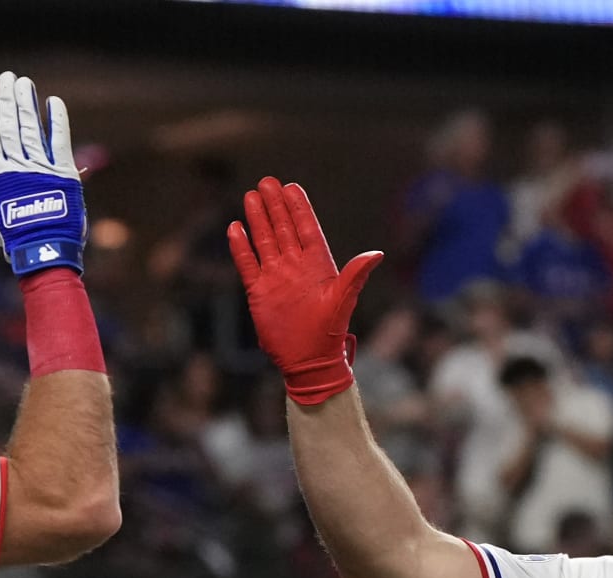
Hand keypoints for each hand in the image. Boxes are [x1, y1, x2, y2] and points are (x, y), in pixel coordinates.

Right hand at [0, 72, 86, 276]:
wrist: (43, 252)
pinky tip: (53, 101)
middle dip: (7, 99)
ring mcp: (39, 168)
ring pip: (30, 129)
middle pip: (9, 126)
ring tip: (23, 82)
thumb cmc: (14, 237)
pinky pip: (59, 141)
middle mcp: (16, 167)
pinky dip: (57, 121)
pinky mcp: (62, 172)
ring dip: (26, 103)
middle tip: (7, 77)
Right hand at [227, 177, 383, 405]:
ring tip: (251, 196)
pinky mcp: (259, 292)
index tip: (291, 187)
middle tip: (266, 182)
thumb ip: (355, 275)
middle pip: (282, 228)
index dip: (298, 208)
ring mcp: (276, 277)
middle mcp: (295, 266)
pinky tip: (235, 228)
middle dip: (275, 205)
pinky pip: (248, 264)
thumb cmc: (329, 334)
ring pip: (264, 241)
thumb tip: (376, 254)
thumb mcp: (343, 302)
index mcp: (317, 264)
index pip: (306, 228)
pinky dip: (241, 247)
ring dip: (258, 219)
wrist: (309, 361)